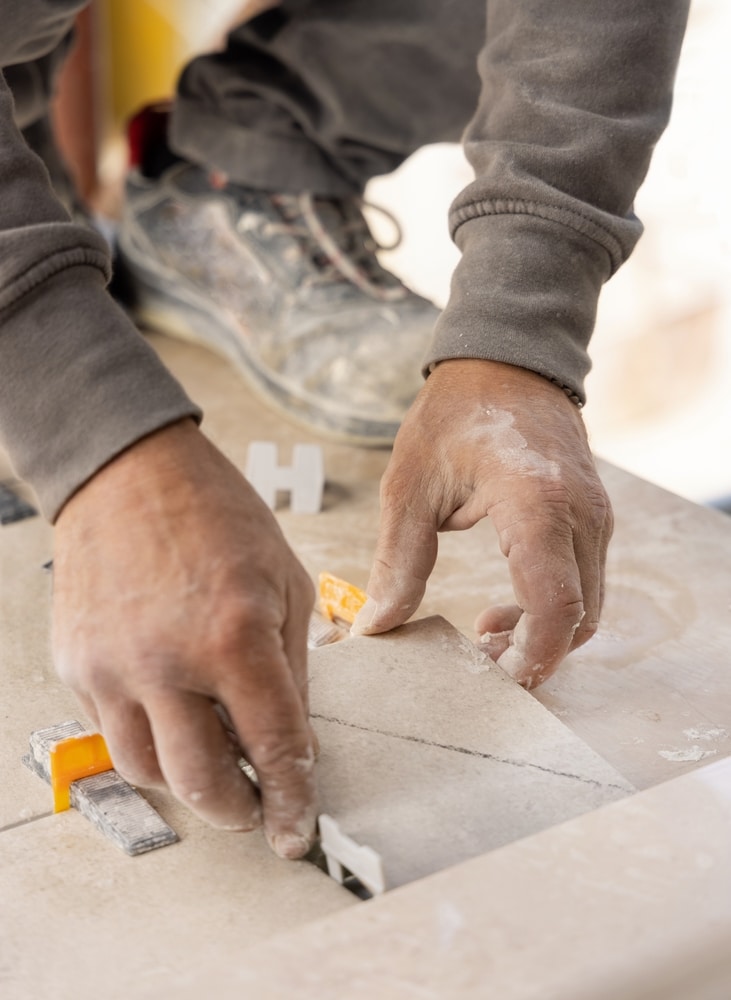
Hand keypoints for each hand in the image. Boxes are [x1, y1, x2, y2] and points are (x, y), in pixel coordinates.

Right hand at [52, 419, 316, 857]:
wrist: (129, 472)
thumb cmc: (218, 516)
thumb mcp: (285, 581)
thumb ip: (292, 668)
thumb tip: (293, 740)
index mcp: (234, 637)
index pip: (272, 747)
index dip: (290, 800)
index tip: (296, 833)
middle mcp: (167, 663)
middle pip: (201, 783)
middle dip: (237, 810)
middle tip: (256, 806)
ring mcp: (112, 667)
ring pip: (147, 771)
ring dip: (187, 783)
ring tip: (215, 760)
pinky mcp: (77, 665)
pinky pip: (112, 731)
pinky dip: (149, 739)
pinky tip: (173, 714)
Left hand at [352, 360, 612, 687]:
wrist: (505, 360)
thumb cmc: (454, 416)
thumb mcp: (410, 486)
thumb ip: (398, 560)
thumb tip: (376, 626)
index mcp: (537, 504)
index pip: (556, 605)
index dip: (532, 655)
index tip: (495, 679)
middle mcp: (581, 515)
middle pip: (579, 617)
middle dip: (535, 654)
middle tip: (479, 663)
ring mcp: (595, 515)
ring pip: (588, 604)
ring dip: (543, 633)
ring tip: (485, 633)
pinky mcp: (593, 516)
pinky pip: (584, 581)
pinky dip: (552, 608)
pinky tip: (505, 605)